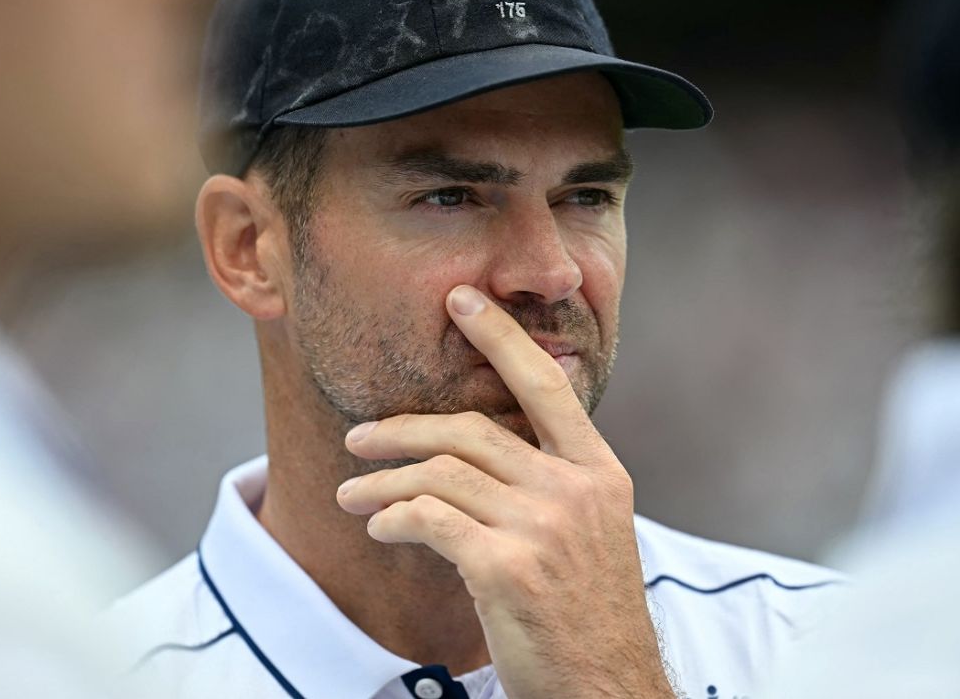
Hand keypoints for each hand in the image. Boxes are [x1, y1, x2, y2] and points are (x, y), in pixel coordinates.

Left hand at [336, 284, 673, 698]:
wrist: (609, 691)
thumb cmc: (589, 617)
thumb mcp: (591, 535)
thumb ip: (551, 483)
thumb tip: (484, 449)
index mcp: (599, 473)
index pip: (546, 385)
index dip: (501, 336)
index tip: (461, 299)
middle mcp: (575, 490)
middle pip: (471, 430)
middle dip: (404, 428)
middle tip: (359, 437)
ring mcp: (544, 527)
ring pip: (441, 474)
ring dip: (383, 482)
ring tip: (349, 497)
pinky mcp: (508, 568)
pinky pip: (430, 520)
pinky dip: (394, 518)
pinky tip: (380, 528)